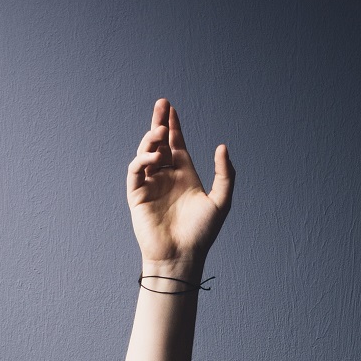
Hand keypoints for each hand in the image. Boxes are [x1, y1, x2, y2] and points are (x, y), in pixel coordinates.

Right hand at [128, 98, 233, 266]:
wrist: (181, 256)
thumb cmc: (201, 234)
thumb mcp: (221, 202)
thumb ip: (224, 175)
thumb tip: (222, 147)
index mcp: (184, 175)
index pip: (176, 144)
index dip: (173, 126)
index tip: (171, 109)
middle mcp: (166, 177)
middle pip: (159, 143)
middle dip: (159, 122)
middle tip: (161, 104)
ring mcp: (151, 185)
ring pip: (146, 153)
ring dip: (151, 139)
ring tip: (160, 131)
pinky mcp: (137, 196)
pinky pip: (136, 171)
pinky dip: (142, 160)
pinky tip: (154, 157)